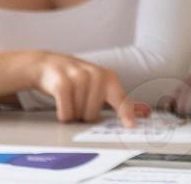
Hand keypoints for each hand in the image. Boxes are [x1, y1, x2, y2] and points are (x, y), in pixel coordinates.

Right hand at [29, 52, 144, 126]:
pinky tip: (61, 102)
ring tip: (69, 98)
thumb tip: (143, 113)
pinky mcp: (62, 84)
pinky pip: (66, 113)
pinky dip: (63, 114)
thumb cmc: (77, 78)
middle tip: (78, 100)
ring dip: (72, 113)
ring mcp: (79, 78)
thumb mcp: (100, 84)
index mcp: (109, 78)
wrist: (47, 64)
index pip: (120, 99)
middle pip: (93, 116)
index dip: (127, 113)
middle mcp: (96, 75)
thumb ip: (120, 100)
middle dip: (83, 114)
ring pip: (79, 116)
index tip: (132, 126)